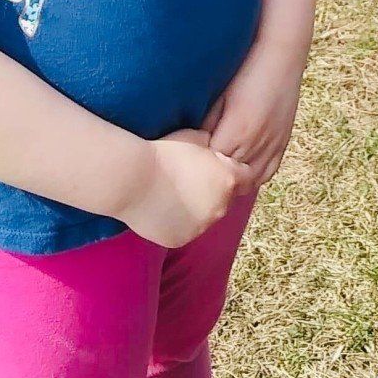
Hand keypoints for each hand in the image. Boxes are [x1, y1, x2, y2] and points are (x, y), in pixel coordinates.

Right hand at [116, 129, 249, 247]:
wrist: (131, 179)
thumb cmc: (163, 153)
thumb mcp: (196, 137)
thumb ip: (214, 145)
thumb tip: (218, 145)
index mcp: (228, 181)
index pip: (246, 178)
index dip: (234, 171)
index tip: (219, 166)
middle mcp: (220, 207)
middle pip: (225, 199)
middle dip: (214, 190)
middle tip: (190, 179)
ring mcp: (200, 227)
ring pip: (205, 217)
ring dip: (196, 208)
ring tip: (172, 193)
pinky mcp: (180, 239)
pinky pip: (185, 230)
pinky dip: (178, 221)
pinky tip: (162, 208)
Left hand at [205, 40, 307, 194]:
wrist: (281, 54)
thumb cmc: (246, 69)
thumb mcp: (220, 95)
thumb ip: (207, 123)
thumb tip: (193, 144)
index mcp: (237, 132)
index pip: (210, 166)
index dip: (198, 165)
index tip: (186, 162)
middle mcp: (256, 143)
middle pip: (230, 177)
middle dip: (214, 177)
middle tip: (198, 174)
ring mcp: (273, 145)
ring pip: (250, 180)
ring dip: (234, 181)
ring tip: (219, 177)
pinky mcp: (283, 142)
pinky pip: (268, 172)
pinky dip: (254, 178)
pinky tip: (242, 174)